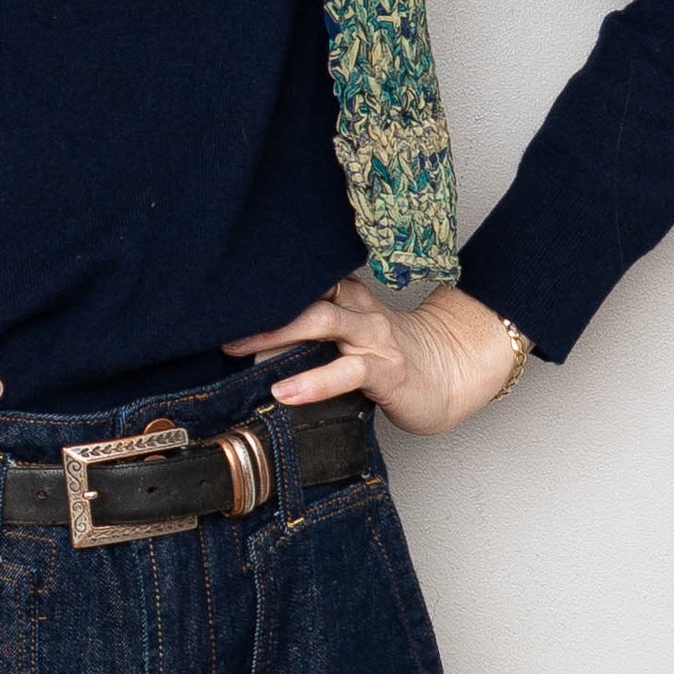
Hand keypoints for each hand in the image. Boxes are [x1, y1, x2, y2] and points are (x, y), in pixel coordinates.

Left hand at [222, 278, 527, 436]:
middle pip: (304, 295)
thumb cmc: (392, 360)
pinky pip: (348, 370)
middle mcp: (358, 309)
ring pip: (323, 322)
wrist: (455, 373)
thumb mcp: (349, 339)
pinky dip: (314, 381)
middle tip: (218, 323)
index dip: (263, 285)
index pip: (301, 281)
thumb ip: (310, 335)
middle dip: (259, 308)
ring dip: (277, 334)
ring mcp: (373, 338)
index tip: (222, 291)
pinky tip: (286, 392)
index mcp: (346, 297)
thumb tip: (251, 348)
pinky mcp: (387, 370)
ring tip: (240, 351)